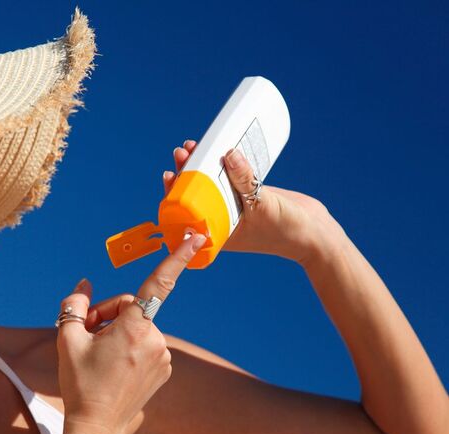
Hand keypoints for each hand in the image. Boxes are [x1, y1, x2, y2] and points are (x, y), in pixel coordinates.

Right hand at [55, 230, 206, 433]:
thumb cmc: (80, 383)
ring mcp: (163, 357)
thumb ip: (74, 306)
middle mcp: (156, 340)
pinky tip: (112, 365)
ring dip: (118, 331)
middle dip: (108, 314)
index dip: (177, 257)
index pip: (158, 283)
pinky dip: (129, 346)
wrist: (96, 428)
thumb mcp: (67, 340)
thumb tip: (85, 284)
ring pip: (138, 326)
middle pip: (131, 307)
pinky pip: (145, 344)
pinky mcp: (164, 370)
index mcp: (135, 328)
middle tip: (86, 334)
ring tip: (97, 354)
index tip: (197, 238)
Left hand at [164, 140, 346, 265]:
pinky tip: (214, 150)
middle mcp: (222, 218)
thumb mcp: (261, 204)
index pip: (187, 212)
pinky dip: (221, 164)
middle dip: (185, 174)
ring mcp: (234, 206)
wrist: (316, 234)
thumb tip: (228, 154)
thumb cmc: (287, 230)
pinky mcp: (248, 194)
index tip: (169, 176)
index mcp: (217, 231)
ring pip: (210, 183)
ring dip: (200, 166)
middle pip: (195, 195)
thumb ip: (244, 179)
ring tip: (191, 146)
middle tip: (181, 152)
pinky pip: (229, 177)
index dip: (176, 194)